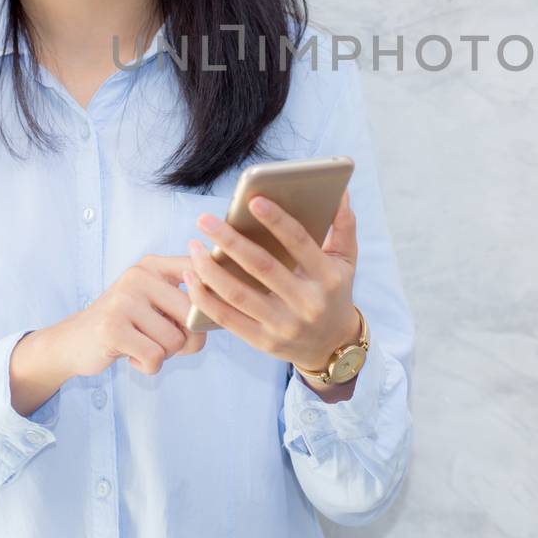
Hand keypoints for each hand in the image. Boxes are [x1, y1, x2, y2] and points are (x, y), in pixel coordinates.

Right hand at [56, 254, 207, 377]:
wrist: (74, 341)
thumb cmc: (126, 325)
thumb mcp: (154, 301)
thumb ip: (186, 300)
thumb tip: (217, 314)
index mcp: (153, 265)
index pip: (199, 271)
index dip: (212, 296)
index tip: (209, 311)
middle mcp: (139, 275)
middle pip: (193, 315)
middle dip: (188, 340)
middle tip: (164, 342)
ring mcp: (124, 300)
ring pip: (175, 341)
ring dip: (164, 354)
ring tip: (141, 344)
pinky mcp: (112, 328)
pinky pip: (155, 357)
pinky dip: (148, 366)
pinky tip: (131, 355)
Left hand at [184, 189, 360, 372]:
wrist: (332, 346)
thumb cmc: (334, 293)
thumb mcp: (346, 261)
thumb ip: (343, 226)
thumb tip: (340, 191)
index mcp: (327, 278)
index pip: (300, 243)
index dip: (277, 220)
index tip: (253, 200)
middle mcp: (307, 303)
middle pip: (262, 267)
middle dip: (230, 240)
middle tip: (205, 220)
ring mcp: (283, 326)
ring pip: (238, 294)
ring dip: (210, 268)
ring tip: (193, 245)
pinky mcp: (264, 342)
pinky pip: (227, 318)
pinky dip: (205, 297)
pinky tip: (192, 276)